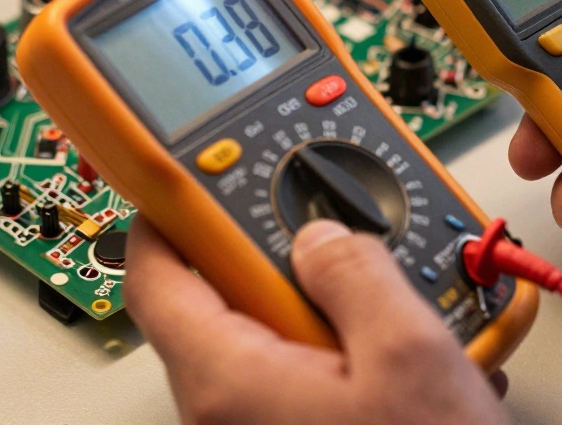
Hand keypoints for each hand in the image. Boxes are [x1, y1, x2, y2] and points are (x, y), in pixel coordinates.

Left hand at [124, 217, 509, 424]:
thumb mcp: (406, 354)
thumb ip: (355, 272)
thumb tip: (320, 232)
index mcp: (228, 376)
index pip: (155, 271)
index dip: (166, 206)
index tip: (187, 163)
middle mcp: (228, 403)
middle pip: (221, 290)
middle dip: (280, 247)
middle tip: (334, 224)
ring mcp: (260, 421)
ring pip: (273, 327)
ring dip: (327, 296)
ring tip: (395, 299)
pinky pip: (303, 365)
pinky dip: (346, 340)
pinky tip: (402, 347)